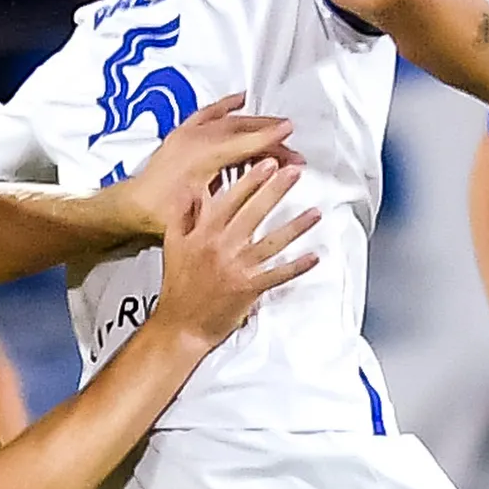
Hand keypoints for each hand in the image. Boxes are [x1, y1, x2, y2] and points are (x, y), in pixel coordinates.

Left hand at [128, 97, 298, 237]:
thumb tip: (262, 184)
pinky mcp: (181, 133)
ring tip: (276, 125)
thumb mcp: (205, 210)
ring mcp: (188, 133)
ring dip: (254, 121)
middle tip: (290, 142)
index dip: (271, 138)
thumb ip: (234, 194)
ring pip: (229, 120)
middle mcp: (196, 138)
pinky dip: (225, 105)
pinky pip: (208, 112)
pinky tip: (239, 100)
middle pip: (242, 129)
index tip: (290, 134)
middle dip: (269, 133)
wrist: (133, 207)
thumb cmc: (162, 214)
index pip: (246, 142)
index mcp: (204, 156)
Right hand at [152, 161, 318, 341]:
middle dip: (276, 190)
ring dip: (295, 226)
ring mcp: (237, 268)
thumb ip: (182, 215)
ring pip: (271, 242)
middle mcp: (222, 247)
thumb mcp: (173, 244)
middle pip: (254, 213)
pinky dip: (296, 267)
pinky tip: (313, 256)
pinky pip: (277, 275)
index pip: (230, 200)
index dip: (251, 180)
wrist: (179, 326)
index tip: (267, 162)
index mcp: (204, 234)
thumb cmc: (178, 287)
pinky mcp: (248, 289)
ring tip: (315, 213)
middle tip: (295, 173)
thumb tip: (191, 189)